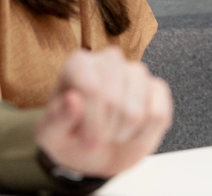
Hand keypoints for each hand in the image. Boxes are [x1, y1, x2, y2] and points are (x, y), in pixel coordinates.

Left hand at [35, 47, 171, 178]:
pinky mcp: (157, 88)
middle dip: (106, 130)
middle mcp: (109, 60)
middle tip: (99, 137)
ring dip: (124, 133)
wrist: (97, 151)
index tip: (87, 140)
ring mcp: (136, 72)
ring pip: (137, 111)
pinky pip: (158, 115)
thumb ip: (58, 118)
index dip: (92, 122)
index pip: (92, 89)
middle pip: (114, 101)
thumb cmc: (71, 137)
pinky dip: (145, 134)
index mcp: (78, 64)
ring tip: (113, 133)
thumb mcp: (52, 135)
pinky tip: (133, 132)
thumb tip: (73, 100)